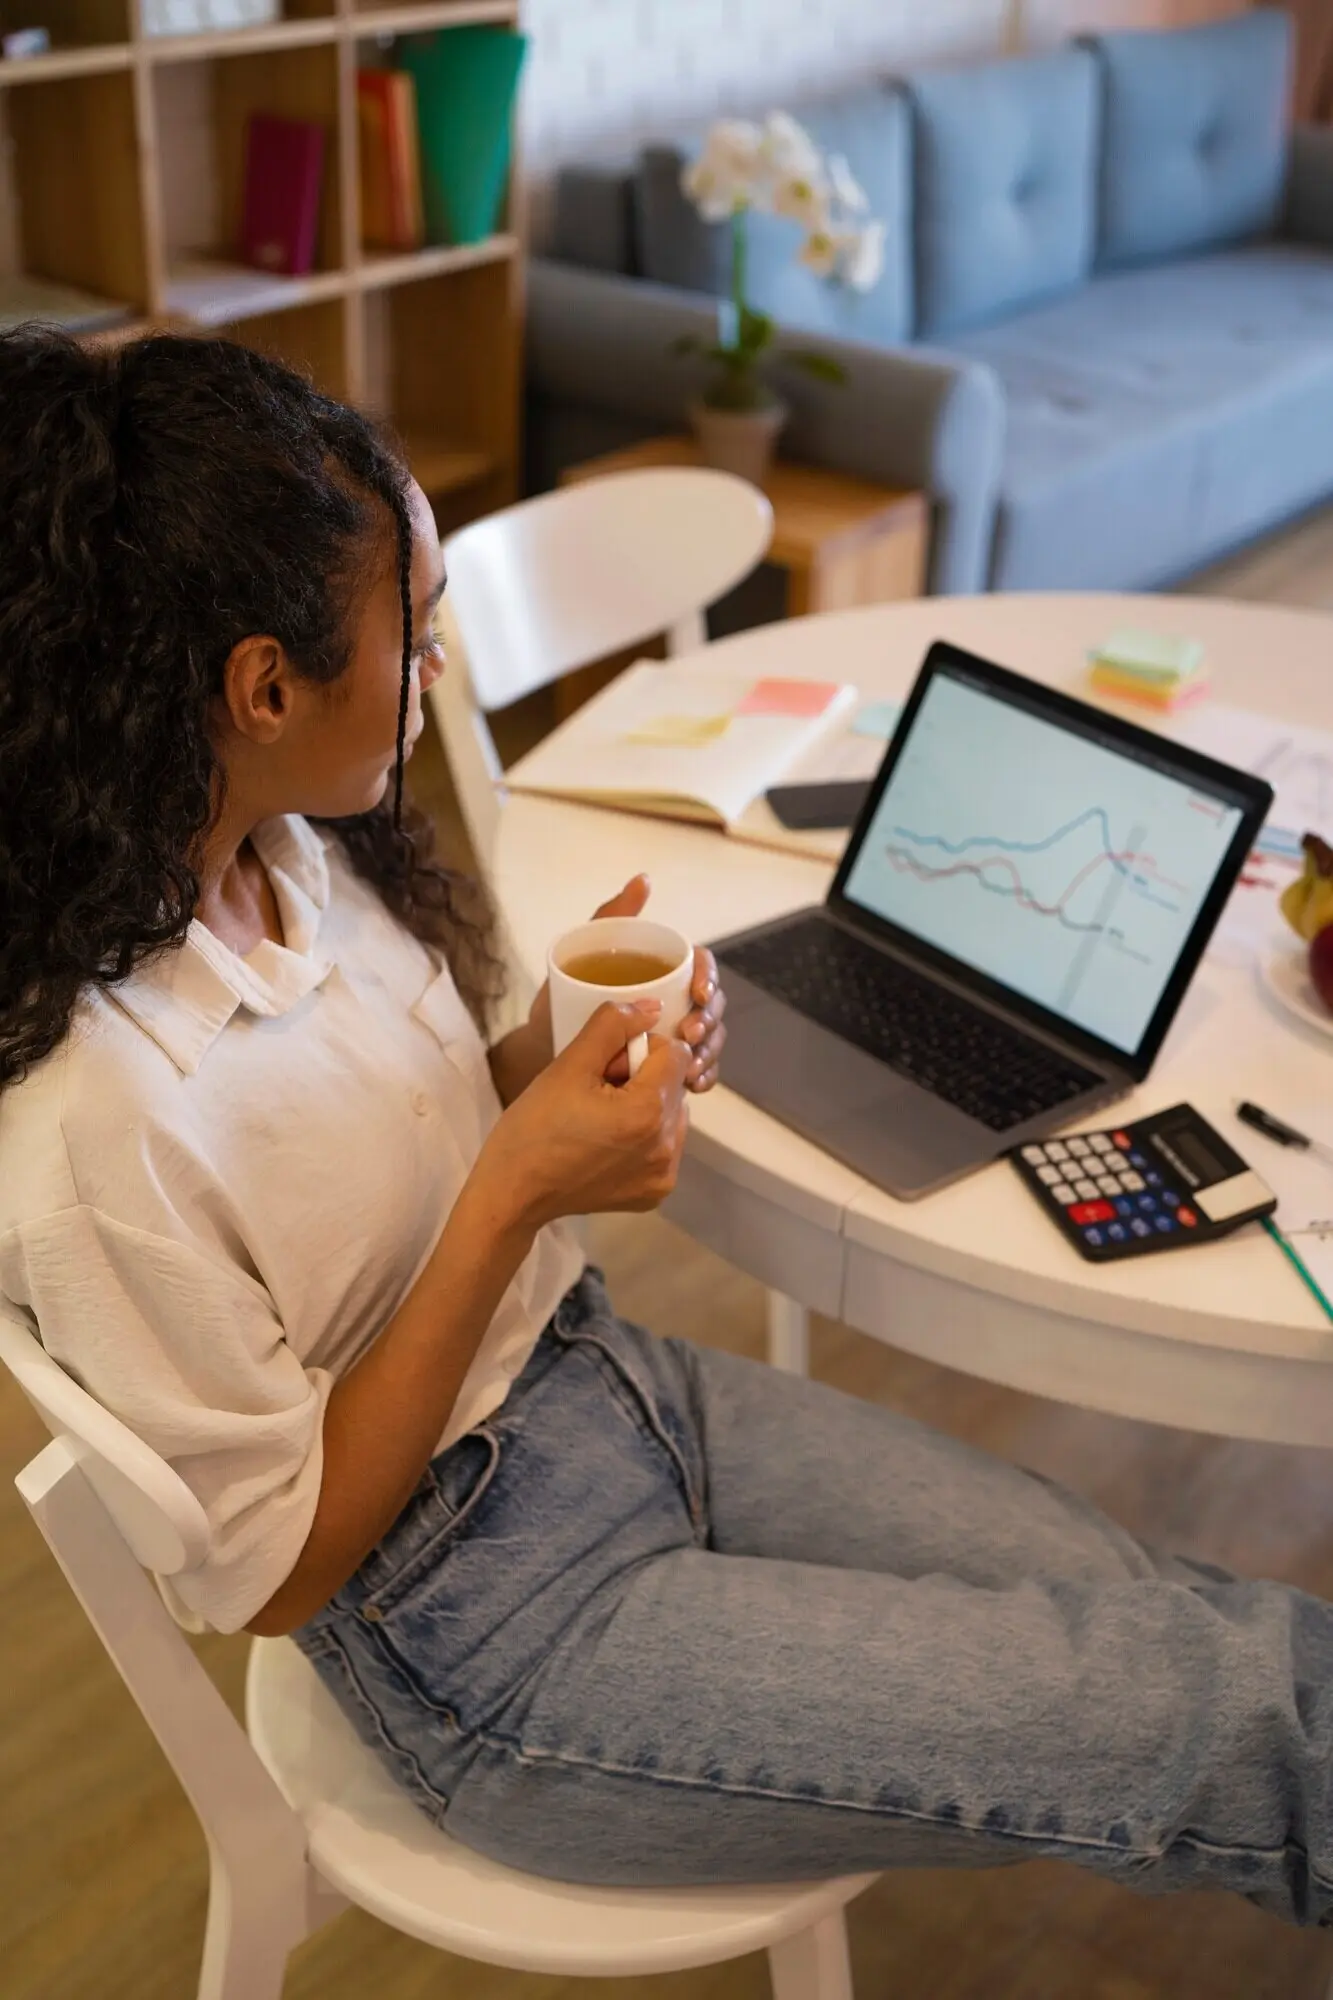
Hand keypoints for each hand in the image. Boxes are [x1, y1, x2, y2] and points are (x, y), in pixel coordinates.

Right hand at [475, 999, 692, 1228]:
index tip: (604, 1067)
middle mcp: (668, 1146)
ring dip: (645, 1106)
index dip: (639, 1049)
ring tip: (599, 1120)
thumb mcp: (568, 1065)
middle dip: (641, 1078)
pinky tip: (606, 1144)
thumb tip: (652, 1007)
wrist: (513, 1193)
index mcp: (650, 1112)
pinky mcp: (655, 1192)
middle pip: (674, 1084)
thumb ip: (612, 1026)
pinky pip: (664, 1145)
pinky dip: (643, 1137)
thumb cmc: (533, 1127)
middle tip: (595, 1094)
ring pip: (672, 1113)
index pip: (675, 1052)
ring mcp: (664, 1174)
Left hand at [535, 874, 726, 1092]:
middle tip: (688, 1035)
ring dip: (709, 1052)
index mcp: (664, 970)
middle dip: (709, 1021)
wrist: (540, 1048)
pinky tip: (694, 1086)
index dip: (708, 977)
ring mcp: (675, 1033)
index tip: (697, 995)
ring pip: (711, 1039)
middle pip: (712, 1005)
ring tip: (691, 1070)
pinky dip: (703, 1077)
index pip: (701, 966)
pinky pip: (699, 1070)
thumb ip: (611, 917)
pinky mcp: (670, 1066)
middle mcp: (676, 1000)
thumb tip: (643, 880)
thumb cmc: (561, 996)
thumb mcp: (580, 952)